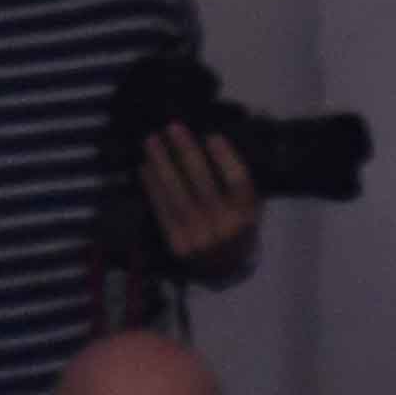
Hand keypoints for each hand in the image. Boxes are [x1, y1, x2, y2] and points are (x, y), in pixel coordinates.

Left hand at [139, 125, 263, 274]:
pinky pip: (161, 210)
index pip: (238, 181)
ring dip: (161, 165)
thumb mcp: (249, 205)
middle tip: (173, 128)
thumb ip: (236, 178)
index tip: (212, 136)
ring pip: (177, 195)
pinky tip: (145, 168)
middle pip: (204, 184)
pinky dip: (152, 187)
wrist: (224, 267)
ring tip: (152, 142)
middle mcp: (224, 226)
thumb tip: (213, 138)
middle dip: (186, 152)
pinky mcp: (177, 243)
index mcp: (247, 215)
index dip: (225, 157)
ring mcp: (199, 237)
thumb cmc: (236, 226)